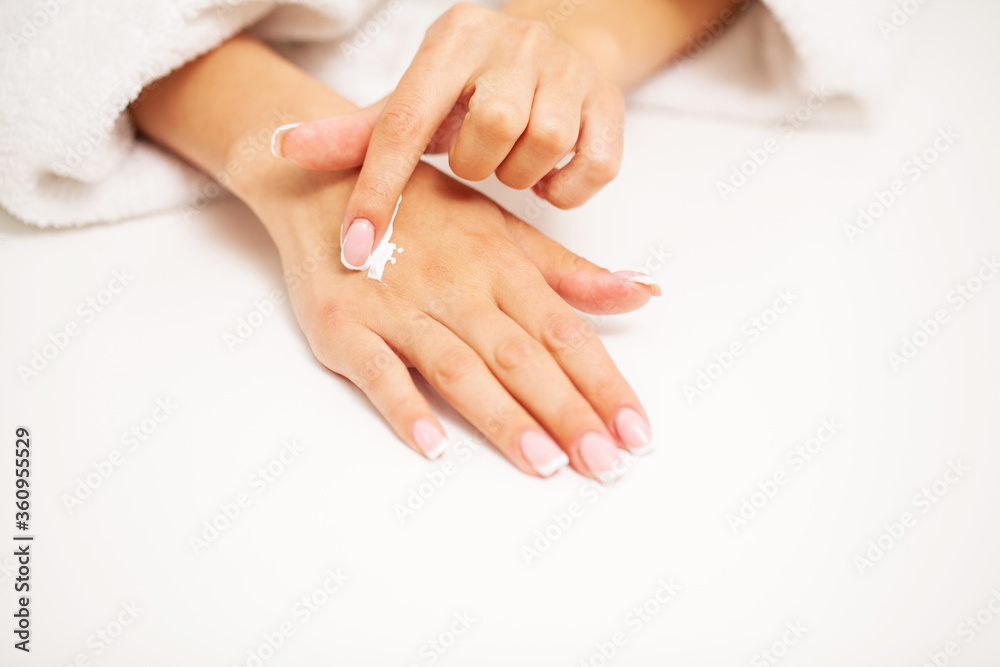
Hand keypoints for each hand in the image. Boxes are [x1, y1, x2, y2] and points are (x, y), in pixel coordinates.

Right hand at [253, 161, 655, 482]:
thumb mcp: (502, 229)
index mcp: (500, 265)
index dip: (603, 384)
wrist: (324, 185)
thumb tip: (642, 292)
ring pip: (459, 368)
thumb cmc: (423, 212)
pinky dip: (404, 404)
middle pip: (520, 357)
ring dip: (502, 417)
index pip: (564, 332)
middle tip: (604, 464)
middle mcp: (456, 287)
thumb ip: (569, 271)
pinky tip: (433, 444)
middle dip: (566, 412)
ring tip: (544, 464)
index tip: (637, 431)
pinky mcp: (344, 326)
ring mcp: (398, 308)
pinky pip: (377, 370)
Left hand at [271, 2, 625, 270]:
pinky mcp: (610, 99)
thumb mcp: (413, 101)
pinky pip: (593, 167)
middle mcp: (512, 42)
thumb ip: (355, 132)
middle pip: (486, 132)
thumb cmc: (470, 86)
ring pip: (541, 146)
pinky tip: (551, 173)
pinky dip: (568, 188)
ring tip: (514, 162)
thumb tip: (280, 147)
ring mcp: (567, 67)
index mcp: (451, 40)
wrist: (557, 42)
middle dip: (478, 165)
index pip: (403, 122)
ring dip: (521, 175)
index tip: (357, 249)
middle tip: (482, 158)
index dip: (377, 191)